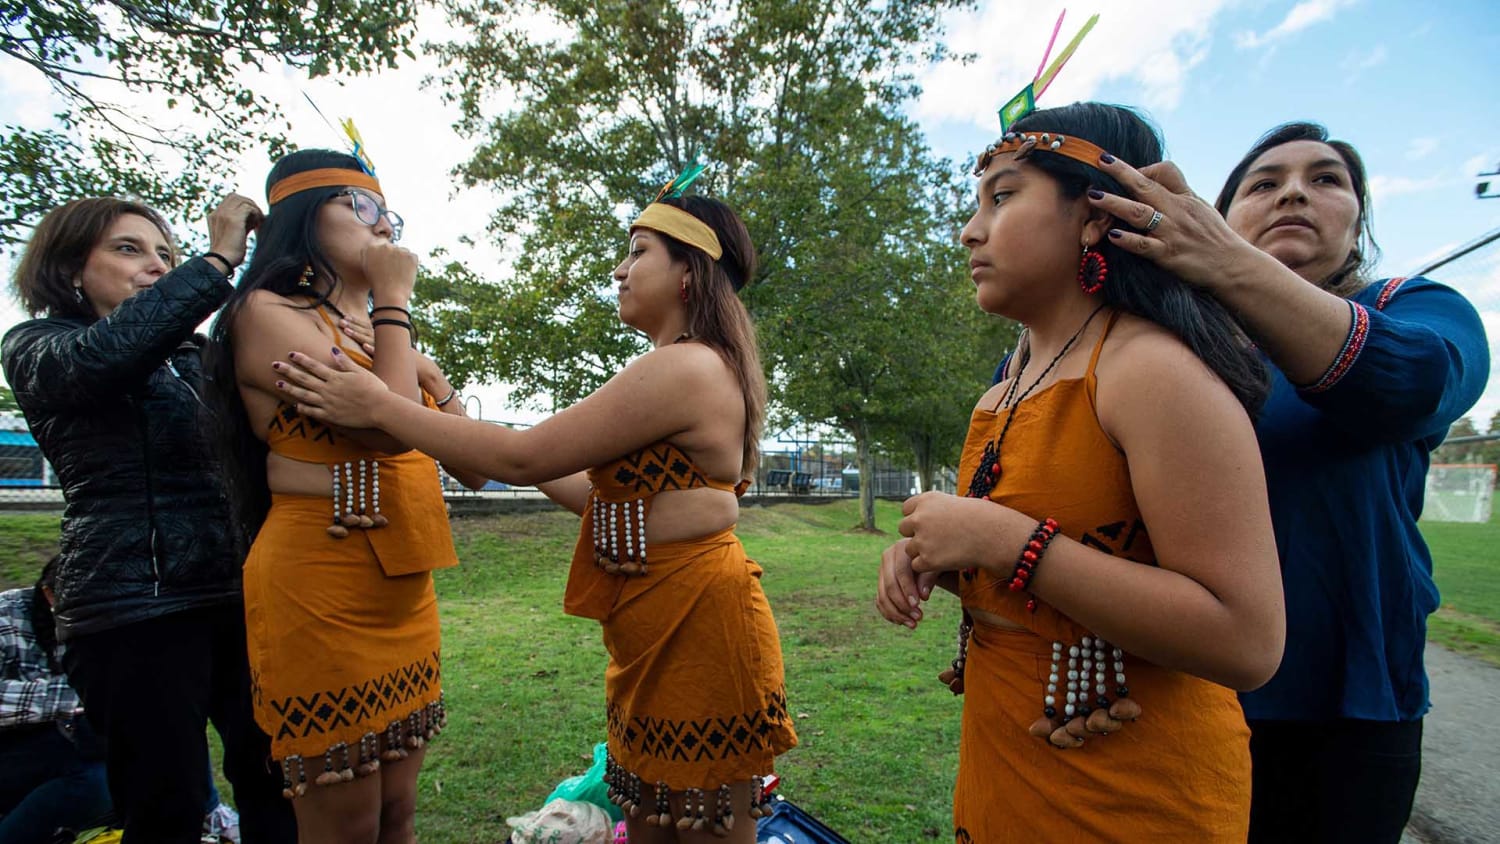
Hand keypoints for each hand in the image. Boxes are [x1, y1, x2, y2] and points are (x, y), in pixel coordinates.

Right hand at [205, 192, 263, 267]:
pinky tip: (259, 224)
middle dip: (248, 203)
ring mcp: (224, 214)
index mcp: (214, 216)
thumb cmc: (229, 254)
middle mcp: (217, 213)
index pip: (229, 201)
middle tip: (257, 216)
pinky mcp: (233, 219)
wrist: (222, 262)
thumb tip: (255, 218)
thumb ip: (241, 224)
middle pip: (235, 196)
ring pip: (242, 200)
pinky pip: (248, 207)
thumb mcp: (234, 234)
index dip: (242, 205)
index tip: (252, 217)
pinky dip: (256, 213)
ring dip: (253, 208)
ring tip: (259, 221)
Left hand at [273, 348, 388, 427]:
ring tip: (278, 384)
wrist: (380, 409)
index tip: (290, 354)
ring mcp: (328, 403)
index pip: (314, 366)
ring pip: (304, 395)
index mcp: (335, 377)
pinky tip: (296, 406)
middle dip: (288, 371)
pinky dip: (303, 408)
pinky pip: (313, 412)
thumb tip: (332, 350)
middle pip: (304, 379)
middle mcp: (328, 389)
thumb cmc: (374, 389)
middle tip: (274, 365)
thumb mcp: (361, 371)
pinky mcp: (331, 416)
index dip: (301, 359)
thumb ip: (345, 362)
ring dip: (290, 389)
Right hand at [361, 242, 417, 302]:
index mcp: (371, 248)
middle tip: (394, 272)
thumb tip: (380, 246)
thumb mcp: (368, 268)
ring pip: (403, 252)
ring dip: (403, 260)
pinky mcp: (410, 255)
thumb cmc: (378, 285)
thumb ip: (372, 255)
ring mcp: (398, 250)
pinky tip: (405, 275)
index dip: (386, 255)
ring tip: (398, 275)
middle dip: (395, 257)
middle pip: (393, 248)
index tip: (387, 265)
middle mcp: (384, 246)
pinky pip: (413, 258)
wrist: (390, 295)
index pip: (381, 245)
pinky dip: (412, 265)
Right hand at [876, 539, 942, 628]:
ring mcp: (882, 571)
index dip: (908, 589)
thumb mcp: (935, 566)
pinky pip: (880, 602)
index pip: (901, 572)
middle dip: (903, 604)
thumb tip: (923, 596)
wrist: (927, 560)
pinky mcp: (881, 583)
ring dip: (897, 613)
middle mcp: (887, 558)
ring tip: (913, 624)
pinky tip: (903, 622)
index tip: (918, 605)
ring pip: (883, 596)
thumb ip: (928, 578)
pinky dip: (890, 614)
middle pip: (889, 585)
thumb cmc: (934, 561)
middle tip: (918, 617)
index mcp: (901, 549)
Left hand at [899, 492, 1027, 574]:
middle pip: (903, 528)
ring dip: (922, 552)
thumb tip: (917, 516)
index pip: (906, 509)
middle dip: (916, 534)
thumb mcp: (954, 503)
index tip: (933, 524)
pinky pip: (916, 565)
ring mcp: (922, 539)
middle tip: (936, 540)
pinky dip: (927, 566)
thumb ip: (933, 508)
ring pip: (909, 549)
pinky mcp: (927, 560)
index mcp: (926, 500)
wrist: (994, 536)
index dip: (918, 517)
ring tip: (945, 550)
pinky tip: (945, 561)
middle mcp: (920, 517)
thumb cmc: (981, 518)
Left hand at [1088, 157, 1263, 292]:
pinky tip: (1112, 235)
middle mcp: (1176, 211)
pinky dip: (1128, 240)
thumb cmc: (1215, 237)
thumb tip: (1156, 179)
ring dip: (1114, 203)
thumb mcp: (1201, 207)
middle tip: (1098, 161)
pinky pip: (1144, 245)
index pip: (1165, 171)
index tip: (1127, 172)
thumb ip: (1179, 193)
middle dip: (1120, 172)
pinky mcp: (1168, 255)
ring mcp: (1171, 232)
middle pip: (1145, 186)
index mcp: (1184, 198)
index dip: (1144, 168)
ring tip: (1094, 196)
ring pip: (1138, 213)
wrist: (1233, 265)